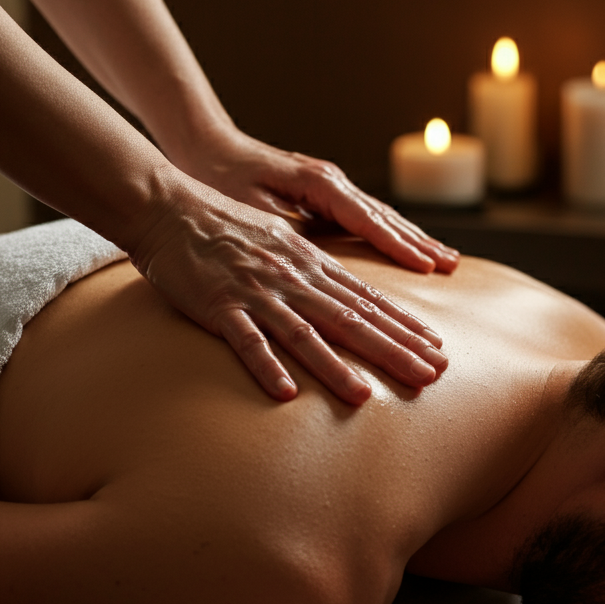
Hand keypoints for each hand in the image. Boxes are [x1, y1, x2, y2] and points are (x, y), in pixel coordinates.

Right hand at [129, 174, 448, 404]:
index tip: (437, 347)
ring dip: (335, 366)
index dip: (404, 324)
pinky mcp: (218, 306)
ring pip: (304, 332)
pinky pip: (245, 340)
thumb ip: (311, 266)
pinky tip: (285, 394)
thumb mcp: (280, 240)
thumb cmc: (223, 224)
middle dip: (394, 348)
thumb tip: (342, 292)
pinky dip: (265, 365)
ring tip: (365, 396)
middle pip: (350, 318)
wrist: (168, 207)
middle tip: (432, 374)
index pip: (367, 298)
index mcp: (308, 263)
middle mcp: (290, 277)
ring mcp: (255, 292)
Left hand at [176, 130, 459, 274]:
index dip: (398, 246)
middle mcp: (332, 181)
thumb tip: (314, 257)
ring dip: (412, 239)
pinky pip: (365, 218)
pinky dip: (390, 234)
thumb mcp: (248, 207)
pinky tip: (406, 249)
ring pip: (380, 216)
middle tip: (452, 266)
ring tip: (445, 260)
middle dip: (419, 242)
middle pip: (385, 216)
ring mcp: (330, 186)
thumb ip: (286, 228)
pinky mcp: (322, 195)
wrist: (205, 145)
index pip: (368, 219)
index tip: (427, 267)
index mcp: (318, 183)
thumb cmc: (220, 179)